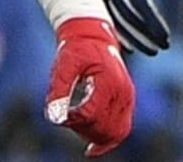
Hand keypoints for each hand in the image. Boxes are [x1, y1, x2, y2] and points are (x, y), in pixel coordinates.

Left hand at [44, 17, 133, 156]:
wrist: (93, 34)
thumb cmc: (77, 48)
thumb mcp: (64, 64)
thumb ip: (59, 89)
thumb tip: (55, 117)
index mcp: (109, 82)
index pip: (92, 116)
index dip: (73, 120)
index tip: (60, 113)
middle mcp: (123, 93)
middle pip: (105, 129)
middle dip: (83, 130)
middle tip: (67, 119)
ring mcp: (127, 98)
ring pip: (116, 133)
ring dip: (95, 136)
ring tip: (76, 126)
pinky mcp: (126, 102)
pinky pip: (122, 129)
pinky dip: (108, 139)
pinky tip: (91, 148)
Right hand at [91, 0, 182, 54]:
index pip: (135, 1)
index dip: (150, 21)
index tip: (165, 37)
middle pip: (123, 13)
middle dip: (142, 33)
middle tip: (160, 47)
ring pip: (113, 15)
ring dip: (130, 34)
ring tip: (149, 48)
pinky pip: (107, 10)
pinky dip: (120, 27)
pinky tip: (131, 43)